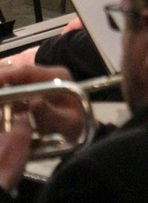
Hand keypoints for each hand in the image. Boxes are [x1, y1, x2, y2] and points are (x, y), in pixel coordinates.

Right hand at [0, 64, 83, 189]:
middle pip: (18, 74)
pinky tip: (2, 110)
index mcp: (58, 77)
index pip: (27, 71)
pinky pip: (16, 91)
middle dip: (1, 82)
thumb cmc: (78, 127)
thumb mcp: (68, 124)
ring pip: (15, 81)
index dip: (7, 76)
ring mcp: (41, 82)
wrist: (84, 130)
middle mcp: (48, 75)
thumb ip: (51, 114)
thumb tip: (33, 102)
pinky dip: (6, 98)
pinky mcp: (34, 91)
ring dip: (3, 90)